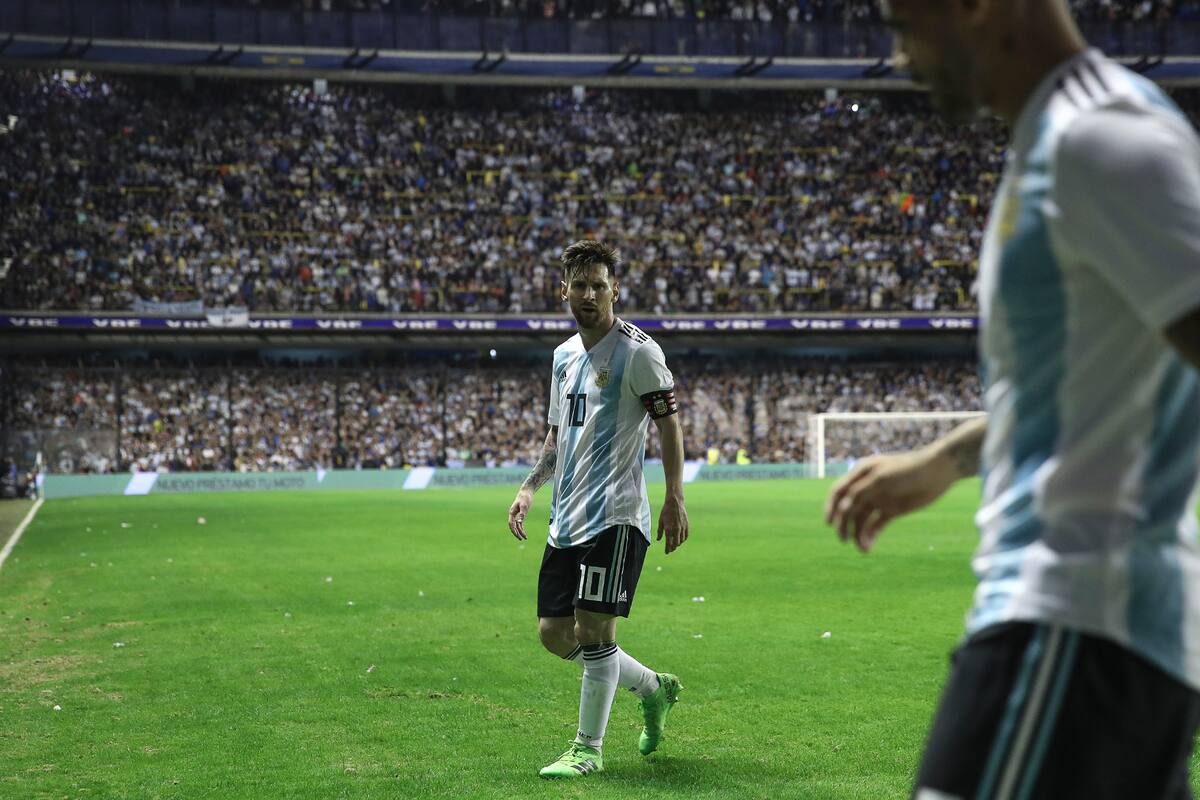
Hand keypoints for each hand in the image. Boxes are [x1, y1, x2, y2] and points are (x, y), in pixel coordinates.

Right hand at [507, 489, 531, 540]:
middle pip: (513, 526)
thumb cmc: (525, 498)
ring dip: (519, 532)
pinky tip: (524, 533)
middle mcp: (513, 515)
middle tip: (521, 539)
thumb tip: (519, 522)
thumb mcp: (524, 506)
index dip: (514, 530)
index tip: (518, 535)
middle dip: (516, 533)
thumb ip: (522, 514)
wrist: (526, 492)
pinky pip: (519, 524)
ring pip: (516, 526)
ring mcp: (516, 515)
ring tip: (524, 538)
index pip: (511, 523)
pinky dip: (521, 528)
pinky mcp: (520, 515)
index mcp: (512, 512)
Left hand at [657, 494, 688, 554]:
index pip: (668, 543)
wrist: (675, 503)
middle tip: (671, 549)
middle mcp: (676, 529)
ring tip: (675, 544)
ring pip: (681, 540)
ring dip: (678, 544)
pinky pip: (686, 535)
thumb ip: (660, 531)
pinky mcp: (686, 525)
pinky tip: (681, 539)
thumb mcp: (660, 521)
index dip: (667, 549)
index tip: (666, 552)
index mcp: (668, 529)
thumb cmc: (666, 511)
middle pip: (676, 544)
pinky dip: (683, 539)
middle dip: (673, 548)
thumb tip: (659, 539)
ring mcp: (682, 527)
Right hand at [824, 450, 956, 552]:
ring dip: (858, 534)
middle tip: (844, 540)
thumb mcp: (881, 477)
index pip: (838, 491)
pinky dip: (870, 536)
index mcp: (860, 474)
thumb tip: (842, 507)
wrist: (937, 472)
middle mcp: (866, 487)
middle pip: (848, 509)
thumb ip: (860, 491)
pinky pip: (875, 526)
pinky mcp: (891, 511)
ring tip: (862, 548)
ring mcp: (878, 500)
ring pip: (861, 520)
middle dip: (844, 525)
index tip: (829, 524)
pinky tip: (868, 547)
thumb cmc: (907, 469)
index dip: (830, 507)